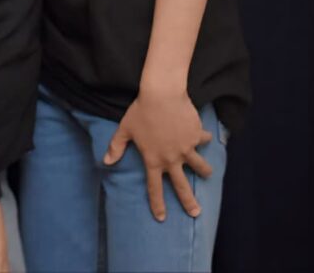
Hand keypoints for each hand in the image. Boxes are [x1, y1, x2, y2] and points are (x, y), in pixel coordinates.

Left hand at [103, 88, 212, 220]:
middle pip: (181, 187)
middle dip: (189, 202)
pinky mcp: (196, 136)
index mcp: (153, 160)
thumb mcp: (125, 129)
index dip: (157, 204)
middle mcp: (171, 159)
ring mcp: (186, 148)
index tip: (161, 218)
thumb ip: (116, 146)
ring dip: (205, 171)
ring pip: (200, 166)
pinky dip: (204, 138)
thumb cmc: (141, 111)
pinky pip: (203, 139)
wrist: (162, 94)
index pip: (154, 188)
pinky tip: (205, 137)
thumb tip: (105, 161)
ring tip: (208, 174)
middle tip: (195, 213)